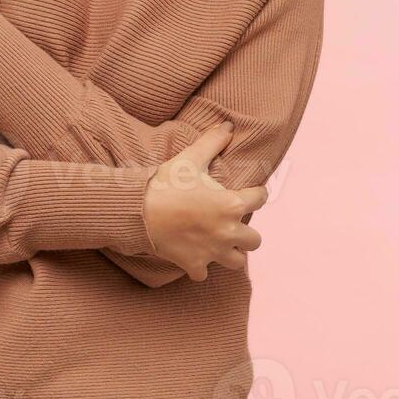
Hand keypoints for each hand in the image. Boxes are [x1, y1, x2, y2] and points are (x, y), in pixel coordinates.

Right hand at [140, 122, 266, 281]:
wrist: (137, 211)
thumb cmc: (166, 183)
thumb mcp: (191, 158)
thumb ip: (213, 141)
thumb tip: (229, 125)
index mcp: (232, 205)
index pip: (260, 199)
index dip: (256, 193)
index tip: (250, 192)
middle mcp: (228, 232)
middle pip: (255, 240)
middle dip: (247, 231)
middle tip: (233, 222)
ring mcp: (212, 252)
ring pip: (238, 262)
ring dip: (232, 253)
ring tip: (220, 242)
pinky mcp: (194, 265)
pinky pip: (204, 274)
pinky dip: (201, 267)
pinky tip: (195, 256)